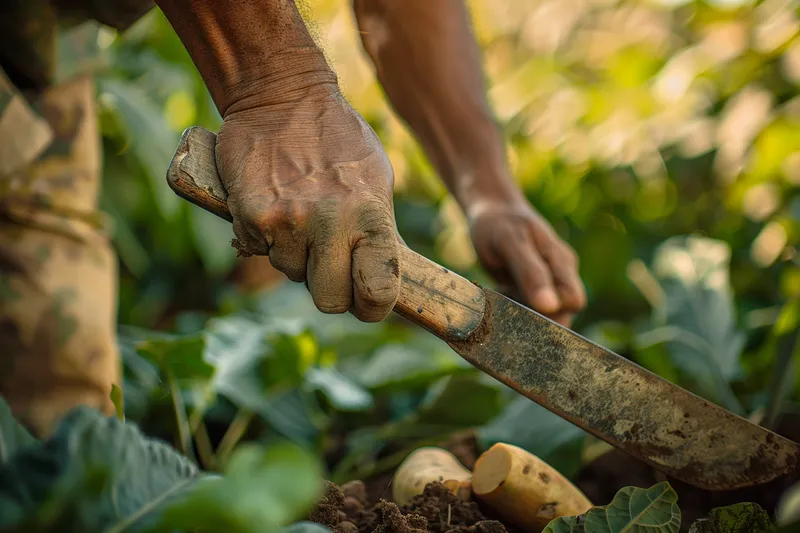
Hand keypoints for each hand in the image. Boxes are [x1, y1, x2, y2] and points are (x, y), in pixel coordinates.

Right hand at [215, 82, 400, 321]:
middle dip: (329, 288)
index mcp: (371, 216)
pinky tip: (274, 204)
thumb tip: (382, 275)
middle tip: (328, 261)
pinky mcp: (252, 217)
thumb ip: (378, 229)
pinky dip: (265, 236)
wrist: (282, 95)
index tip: (367, 299)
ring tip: (300, 213)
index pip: (379, 291)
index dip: (372, 305)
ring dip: (296, 255)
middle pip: (330, 301)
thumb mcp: (375, 179)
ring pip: (291, 274)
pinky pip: (260, 251)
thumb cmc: (338, 139)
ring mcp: (288, 222)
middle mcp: (331, 223)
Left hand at [468, 200, 585, 325]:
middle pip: (562, 313)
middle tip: (508, 297)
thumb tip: (551, 307)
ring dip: (523, 311)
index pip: (574, 301)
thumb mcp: (510, 243)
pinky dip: (515, 306)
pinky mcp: (534, 287)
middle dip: (535, 316)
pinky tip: (503, 292)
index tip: (522, 304)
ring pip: (545, 313)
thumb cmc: (498, 224)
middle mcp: (561, 274)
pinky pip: (531, 308)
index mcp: (563, 261)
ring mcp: (550, 280)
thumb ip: (531, 273)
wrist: (490, 212)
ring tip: (503, 290)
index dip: (554, 312)